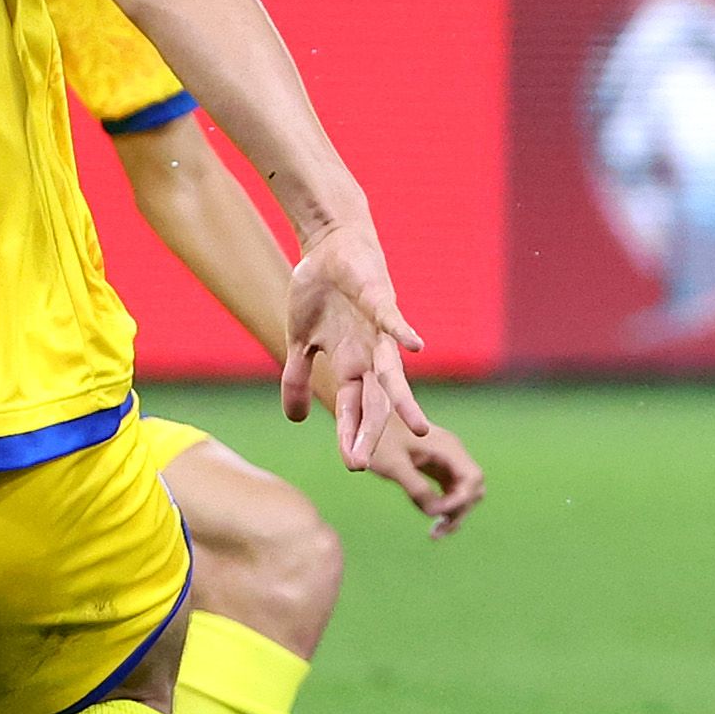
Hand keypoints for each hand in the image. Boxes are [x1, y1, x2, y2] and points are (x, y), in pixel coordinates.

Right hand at [277, 216, 430, 474]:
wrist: (330, 247)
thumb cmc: (321, 295)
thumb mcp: (299, 342)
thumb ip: (298, 380)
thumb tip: (296, 420)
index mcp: (349, 365)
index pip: (353, 408)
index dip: (353, 435)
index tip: (355, 466)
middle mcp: (368, 354)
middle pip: (374, 401)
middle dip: (370, 432)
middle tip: (364, 464)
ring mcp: (378, 330)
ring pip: (392, 372)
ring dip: (403, 400)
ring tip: (419, 428)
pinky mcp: (380, 301)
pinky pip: (393, 320)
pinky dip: (403, 333)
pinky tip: (415, 348)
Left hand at [365, 415, 486, 537]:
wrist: (363, 415)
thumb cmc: (376, 438)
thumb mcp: (393, 465)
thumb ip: (415, 488)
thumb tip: (434, 513)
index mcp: (447, 447)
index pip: (472, 479)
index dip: (459, 502)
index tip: (434, 513)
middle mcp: (452, 451)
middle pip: (474, 488)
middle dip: (460, 511)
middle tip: (437, 530)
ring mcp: (446, 458)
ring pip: (464, 491)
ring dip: (454, 512)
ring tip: (435, 533)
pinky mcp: (436, 465)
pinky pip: (450, 489)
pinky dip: (445, 505)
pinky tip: (429, 517)